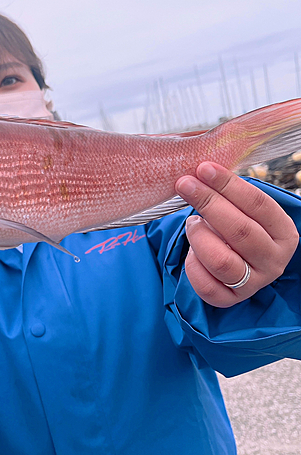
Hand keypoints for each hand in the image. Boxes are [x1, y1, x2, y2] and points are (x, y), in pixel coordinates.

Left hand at [175, 162, 298, 307]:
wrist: (234, 261)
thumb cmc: (235, 228)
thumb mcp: (241, 210)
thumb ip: (228, 194)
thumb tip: (201, 170)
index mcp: (283, 232)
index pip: (258, 204)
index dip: (228, 185)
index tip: (203, 168)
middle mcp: (274, 259)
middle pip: (239, 231)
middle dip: (208, 203)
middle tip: (184, 184)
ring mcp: (254, 283)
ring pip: (221, 261)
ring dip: (199, 236)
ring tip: (191, 223)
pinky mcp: (231, 300)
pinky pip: (207, 286)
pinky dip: (192, 265)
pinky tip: (191, 252)